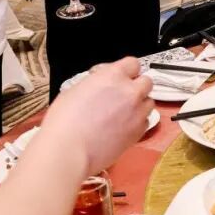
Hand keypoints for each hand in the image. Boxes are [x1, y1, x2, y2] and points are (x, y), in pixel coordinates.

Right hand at [37, 57, 152, 175]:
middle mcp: (129, 91)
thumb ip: (96, 83)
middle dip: (136, 87)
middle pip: (146, 82)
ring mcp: (137, 112)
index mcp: (112, 76)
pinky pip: (146, 121)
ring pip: (149, 102)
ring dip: (139, 105)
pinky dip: (138, 123)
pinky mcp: (138, 132)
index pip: (132, 63)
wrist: (68, 150)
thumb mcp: (75, 89)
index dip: (126, 71)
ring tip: (122, 114)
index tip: (121, 77)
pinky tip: (122, 128)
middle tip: (123, 96)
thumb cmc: (64, 121)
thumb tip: (101, 85)